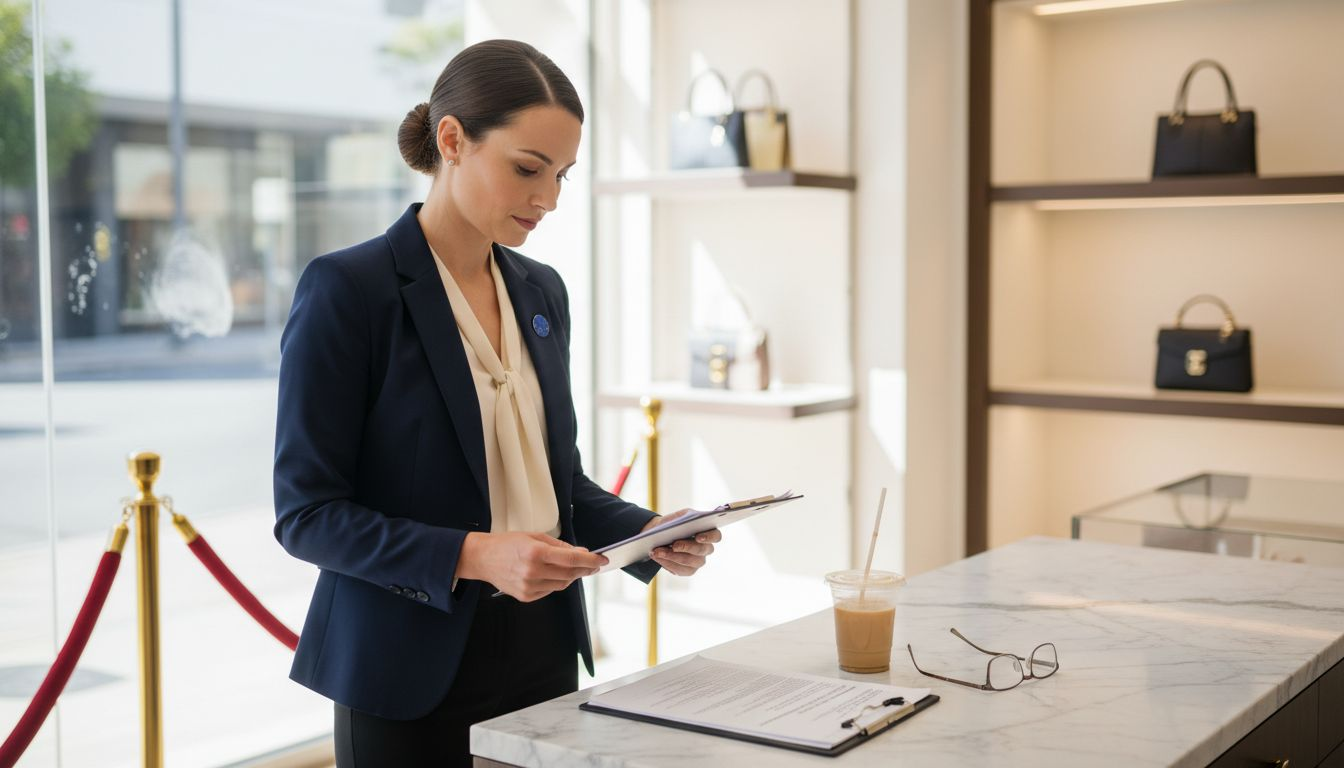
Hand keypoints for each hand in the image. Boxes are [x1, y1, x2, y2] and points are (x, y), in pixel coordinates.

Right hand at [458, 531, 607, 601]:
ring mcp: (529, 586)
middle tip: (593, 564)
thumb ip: (560, 546)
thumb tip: (581, 553)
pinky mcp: (526, 596)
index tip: (602, 559)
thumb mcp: (535, 536)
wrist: (482, 558)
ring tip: (574, 568)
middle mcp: (533, 571)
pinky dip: (557, 583)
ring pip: (563, 584)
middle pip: (570, 574)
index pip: (572, 559)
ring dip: (572, 576)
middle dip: (585, 569)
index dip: (591, 560)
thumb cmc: (507, 544)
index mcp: (536, 552)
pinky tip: (554, 574)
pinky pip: (550, 591)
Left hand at [642, 509, 720, 576]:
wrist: (661, 534)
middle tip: (673, 545)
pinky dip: (667, 563)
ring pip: (689, 562)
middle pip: (701, 550)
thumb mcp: (679, 516)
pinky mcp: (689, 570)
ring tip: (657, 551)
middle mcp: (706, 549)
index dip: (709, 537)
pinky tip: (658, 557)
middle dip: (686, 547)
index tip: (698, 537)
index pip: (716, 536)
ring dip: (672, 556)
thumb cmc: (673, 524)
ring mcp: (698, 561)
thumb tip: (682, 524)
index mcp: (708, 533)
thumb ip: (683, 518)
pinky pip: (680, 570)